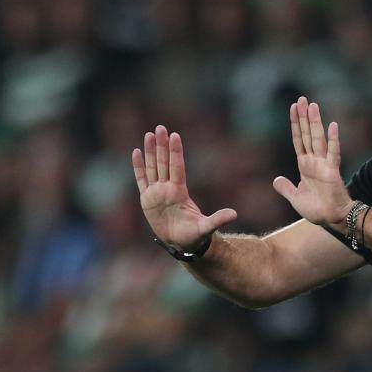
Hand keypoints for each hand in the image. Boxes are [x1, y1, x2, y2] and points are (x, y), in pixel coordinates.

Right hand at [132, 125, 237, 250]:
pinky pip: (142, 179)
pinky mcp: (147, 199)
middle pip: (164, 163)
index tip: (175, 136)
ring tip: (149, 134)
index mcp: (180, 192)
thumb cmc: (195, 235)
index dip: (175, 152)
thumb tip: (234, 214)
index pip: (177, 167)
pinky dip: (138, 167)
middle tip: (160, 128)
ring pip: (152, 167)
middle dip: (161, 146)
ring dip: (150, 152)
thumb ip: (217, 219)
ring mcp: (157, 192)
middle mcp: (168, 189)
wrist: (182, 243)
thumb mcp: (206, 228)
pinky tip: (137, 152)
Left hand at [272, 97, 352, 226]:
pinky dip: (333, 139)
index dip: (295, 124)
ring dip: (315, 122)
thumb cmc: (316, 209)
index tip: (292, 108)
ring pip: (318, 138)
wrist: (331, 219)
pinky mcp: (332, 171)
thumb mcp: (295, 198)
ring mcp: (324, 164)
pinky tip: (332, 125)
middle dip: (304, 117)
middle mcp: (314, 161)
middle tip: (302, 99)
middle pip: (307, 134)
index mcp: (305, 165)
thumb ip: (285, 188)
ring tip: (312, 105)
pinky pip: (333, 153)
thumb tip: (276, 180)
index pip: (298, 140)